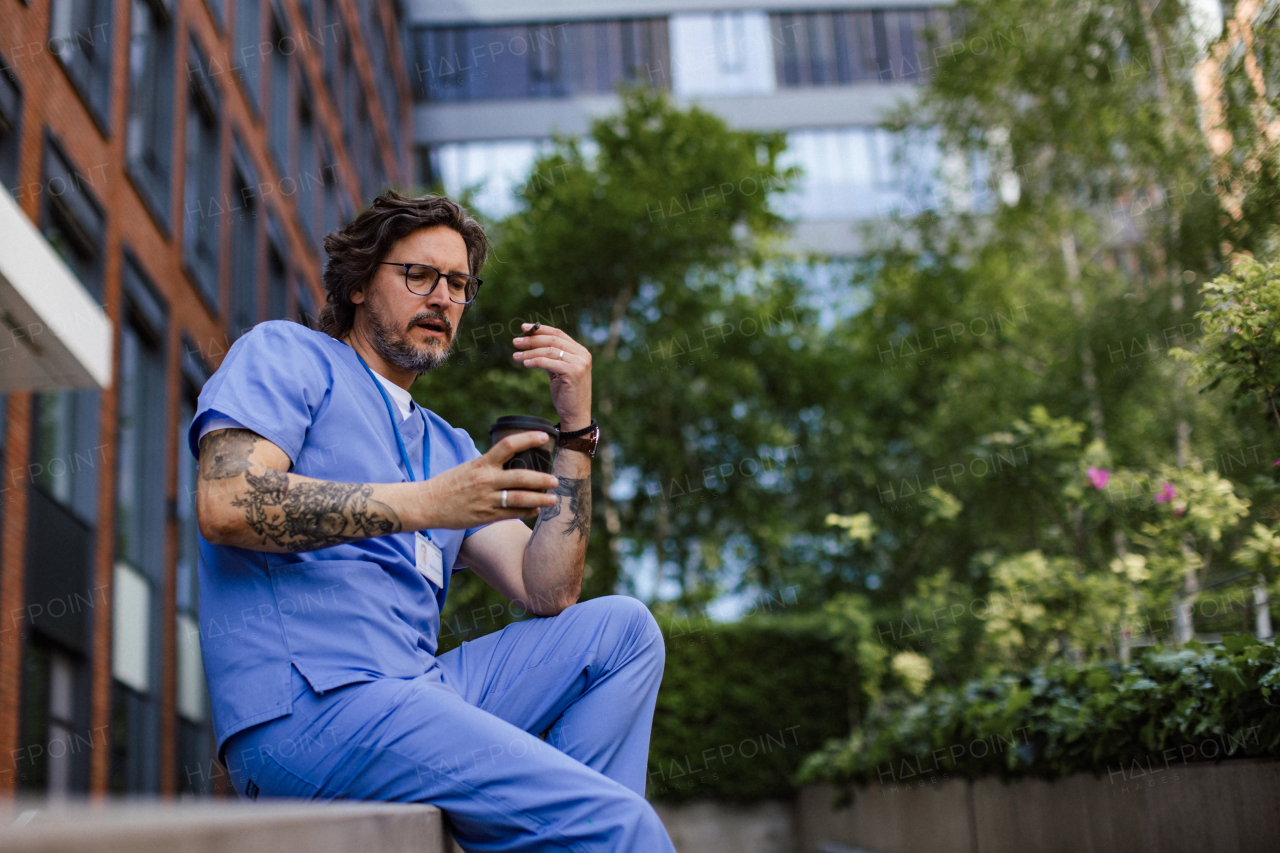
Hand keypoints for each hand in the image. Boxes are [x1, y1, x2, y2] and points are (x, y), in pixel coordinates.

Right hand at [419, 431, 558, 526]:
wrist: (427, 504)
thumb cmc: (449, 484)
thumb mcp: (469, 467)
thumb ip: (490, 465)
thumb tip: (511, 460)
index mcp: (482, 464)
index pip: (508, 445)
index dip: (528, 438)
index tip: (545, 436)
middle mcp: (486, 480)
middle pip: (520, 477)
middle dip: (541, 479)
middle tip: (555, 480)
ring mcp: (487, 499)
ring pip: (519, 499)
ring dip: (539, 499)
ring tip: (552, 500)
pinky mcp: (485, 516)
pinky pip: (511, 514)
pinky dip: (526, 512)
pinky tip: (536, 510)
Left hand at [512, 323, 592, 429]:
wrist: (576, 415)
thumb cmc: (566, 395)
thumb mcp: (558, 372)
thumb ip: (551, 358)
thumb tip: (532, 344)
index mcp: (580, 351)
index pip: (558, 334)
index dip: (540, 329)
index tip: (523, 328)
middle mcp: (582, 354)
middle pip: (552, 340)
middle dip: (531, 339)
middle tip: (515, 342)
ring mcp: (580, 363)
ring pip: (549, 350)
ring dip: (529, 352)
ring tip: (516, 356)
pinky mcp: (574, 372)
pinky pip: (549, 362)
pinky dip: (535, 361)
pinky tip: (525, 363)